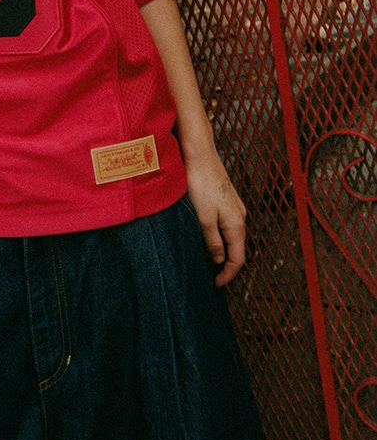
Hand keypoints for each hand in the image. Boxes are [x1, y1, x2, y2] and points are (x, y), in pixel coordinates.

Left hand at [184, 148, 246, 286]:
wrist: (200, 155)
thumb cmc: (200, 183)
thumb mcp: (204, 216)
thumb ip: (212, 240)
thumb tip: (218, 259)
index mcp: (236, 223)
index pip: (237, 258)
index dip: (228, 274)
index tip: (216, 284)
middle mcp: (240, 216)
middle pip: (237, 248)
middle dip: (226, 265)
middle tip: (212, 276)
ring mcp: (234, 206)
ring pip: (232, 236)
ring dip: (222, 250)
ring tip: (208, 260)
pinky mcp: (226, 199)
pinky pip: (227, 225)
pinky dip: (220, 236)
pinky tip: (208, 237)